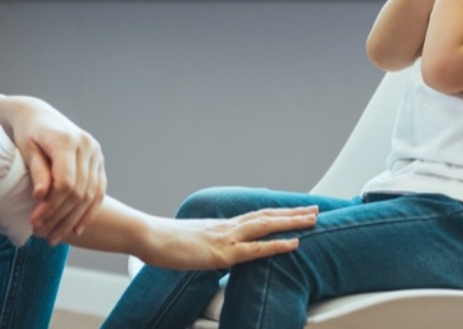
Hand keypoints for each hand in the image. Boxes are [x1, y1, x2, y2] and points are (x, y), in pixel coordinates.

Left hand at [0, 98, 106, 243]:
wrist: (39, 115)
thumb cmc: (28, 132)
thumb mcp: (27, 150)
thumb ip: (37, 172)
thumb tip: (40, 196)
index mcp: (67, 141)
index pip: (65, 183)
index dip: (51, 206)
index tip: (35, 221)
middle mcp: (87, 146)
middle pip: (78, 191)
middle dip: (61, 217)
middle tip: (44, 235)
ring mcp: (96, 153)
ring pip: (90, 194)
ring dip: (74, 219)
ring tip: (56, 237)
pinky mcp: (98, 160)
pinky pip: (99, 190)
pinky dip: (89, 211)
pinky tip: (77, 228)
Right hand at [140, 205, 319, 269]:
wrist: (148, 236)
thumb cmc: (163, 241)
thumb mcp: (190, 243)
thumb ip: (204, 245)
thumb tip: (209, 252)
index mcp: (221, 226)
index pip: (255, 216)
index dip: (276, 213)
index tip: (293, 210)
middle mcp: (227, 227)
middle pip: (267, 215)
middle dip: (292, 213)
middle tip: (314, 209)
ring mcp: (227, 238)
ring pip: (267, 225)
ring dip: (292, 221)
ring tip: (313, 218)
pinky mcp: (223, 253)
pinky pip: (256, 249)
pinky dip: (277, 245)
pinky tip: (294, 243)